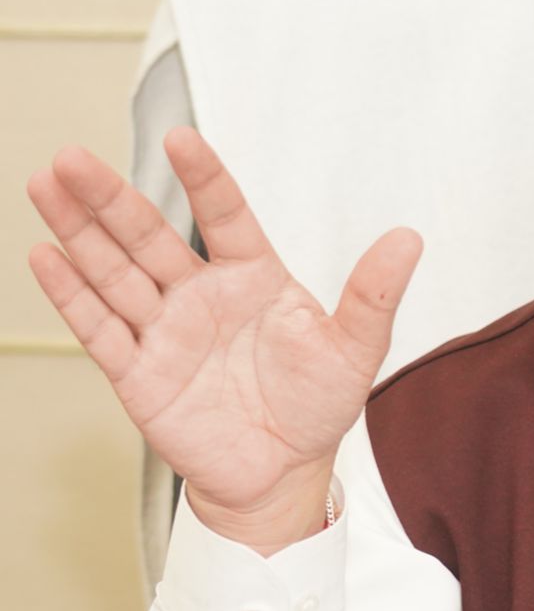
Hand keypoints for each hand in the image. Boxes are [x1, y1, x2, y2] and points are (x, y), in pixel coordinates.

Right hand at [26, 127, 421, 545]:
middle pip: (149, 236)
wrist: (285, 473)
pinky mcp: (139, 375)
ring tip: (46, 183)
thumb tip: (410, 238)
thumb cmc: (319, 405)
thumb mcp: (356, 348)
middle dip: (111, 198)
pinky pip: (101, 329)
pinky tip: (46, 256)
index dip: (203, 179)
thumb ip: (375, 294)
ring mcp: (166, 332)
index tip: (181, 138)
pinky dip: (72, 295)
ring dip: (79, 231)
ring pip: (114, 272)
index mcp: (254, 277)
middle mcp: (202, 296)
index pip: (225, 215)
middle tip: (73, 158)